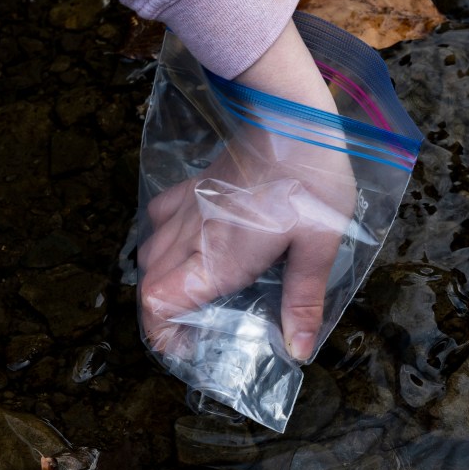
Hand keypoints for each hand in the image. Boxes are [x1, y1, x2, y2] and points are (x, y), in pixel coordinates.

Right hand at [136, 19, 356, 361]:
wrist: (292, 119)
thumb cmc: (311, 182)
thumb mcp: (318, 247)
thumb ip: (303, 300)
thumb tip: (298, 350)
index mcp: (219, 258)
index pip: (159, 303)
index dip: (161, 333)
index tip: (183, 350)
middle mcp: (193, 238)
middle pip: (149, 286)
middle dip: (161, 316)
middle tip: (192, 332)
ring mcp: (187, 209)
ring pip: (150, 254)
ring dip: (162, 281)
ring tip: (191, 296)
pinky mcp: (192, 186)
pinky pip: (159, 218)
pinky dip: (162, 239)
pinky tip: (187, 244)